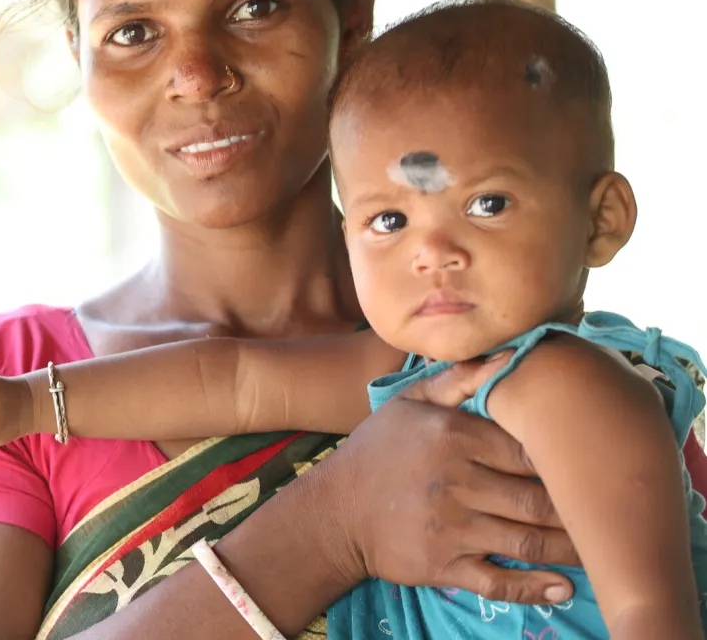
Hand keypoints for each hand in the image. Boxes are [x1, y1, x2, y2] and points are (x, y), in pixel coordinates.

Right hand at [330, 353, 578, 604]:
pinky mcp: (443, 565)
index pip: (529, 450)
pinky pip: (499, 582)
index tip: (589, 463)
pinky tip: (563, 587)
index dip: (564, 459)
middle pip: (537, 500)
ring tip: (598, 549)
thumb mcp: (409, 403)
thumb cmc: (378, 450)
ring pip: (527, 541)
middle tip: (607, 511)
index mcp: (453, 437)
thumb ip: (460, 379)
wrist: (334, 510)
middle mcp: (455, 482)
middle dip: (577, 510)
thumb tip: (509, 352)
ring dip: (569, 549)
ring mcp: (451, 527)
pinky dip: (536, 589)